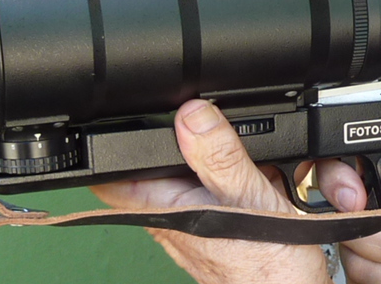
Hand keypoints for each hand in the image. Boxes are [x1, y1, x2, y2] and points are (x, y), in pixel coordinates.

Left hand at [91, 100, 330, 283]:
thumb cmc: (268, 268)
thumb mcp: (248, 200)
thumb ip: (220, 156)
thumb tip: (192, 113)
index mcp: (165, 208)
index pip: (112, 174)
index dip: (112, 142)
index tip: (132, 113)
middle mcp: (170, 216)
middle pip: (152, 163)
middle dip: (172, 137)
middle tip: (206, 121)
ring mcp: (191, 219)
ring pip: (185, 171)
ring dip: (208, 153)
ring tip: (237, 155)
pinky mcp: (213, 221)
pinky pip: (210, 183)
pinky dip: (229, 169)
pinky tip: (254, 170)